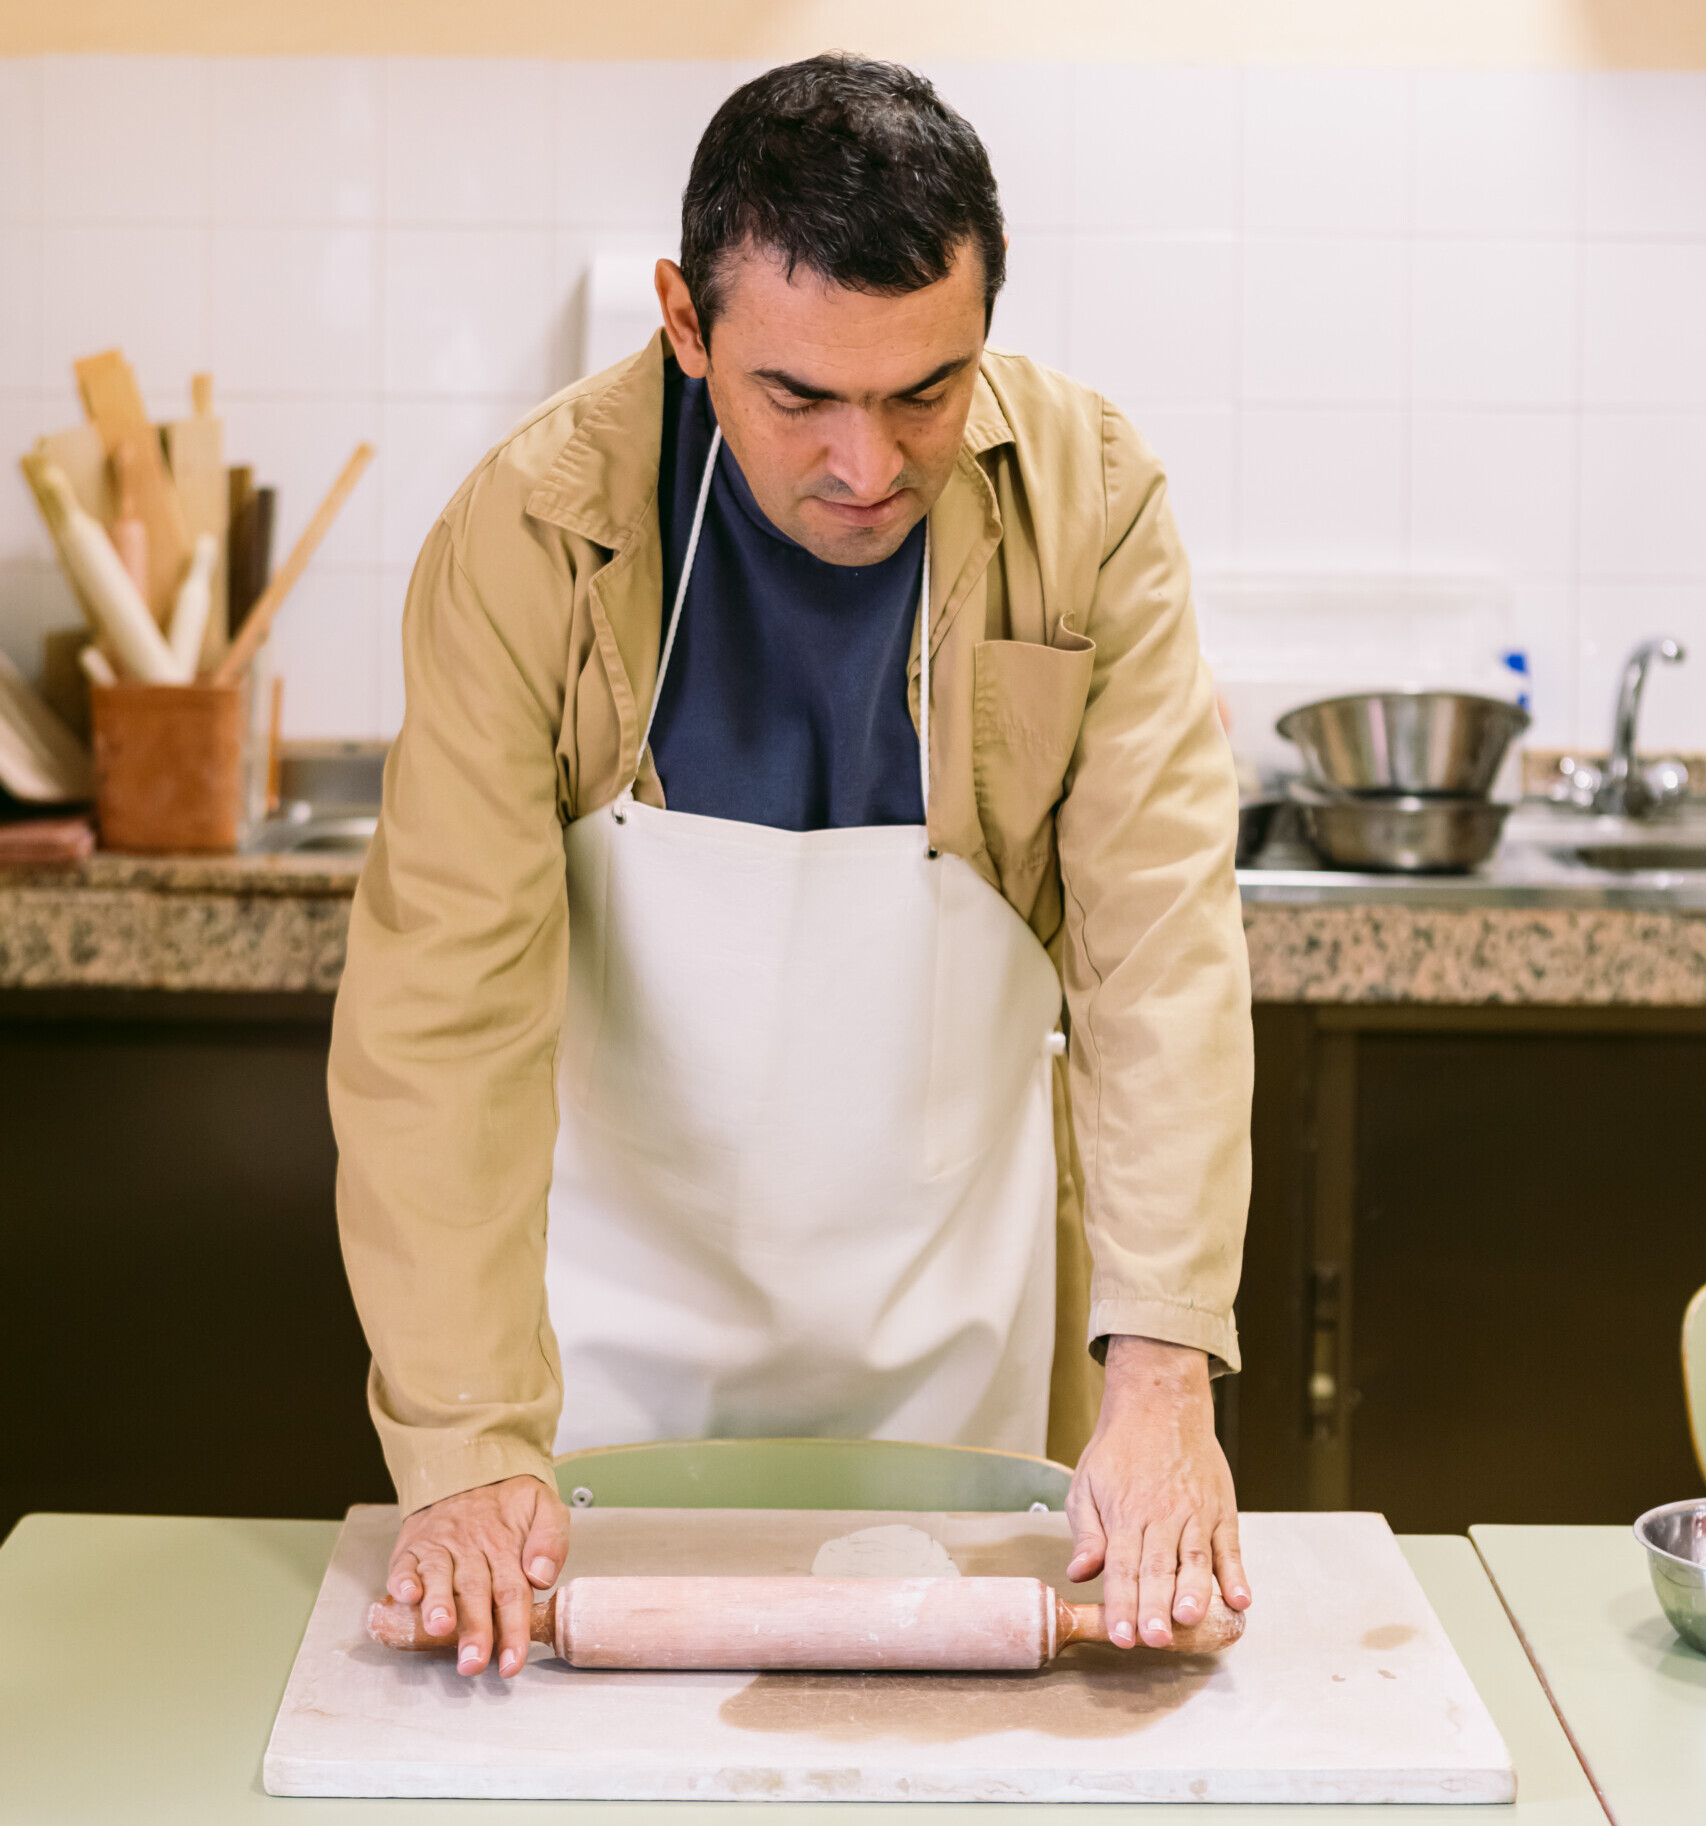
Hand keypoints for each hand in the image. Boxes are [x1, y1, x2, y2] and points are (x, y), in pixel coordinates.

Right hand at [386, 1474, 570, 1678]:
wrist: (466, 1470)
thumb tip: (542, 1576)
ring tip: (440, 1628)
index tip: (511, 1662)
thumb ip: (551, 1539)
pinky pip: (405, 1564)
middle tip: (473, 1662)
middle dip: (474, 1631)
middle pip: (475, 1594)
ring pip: (439, 1578)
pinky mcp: (413, 1548)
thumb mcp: (544, 1506)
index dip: (513, 1631)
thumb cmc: (507, 1501)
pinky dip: (403, 1580)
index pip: (513, 1594)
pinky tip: (407, 1595)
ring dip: (438, 1604)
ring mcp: (440, 1549)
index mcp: (506, 1548)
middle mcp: (471, 1551)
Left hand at [1064, 1335, 1250, 1649]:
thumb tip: (1080, 1573)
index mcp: (1125, 1514)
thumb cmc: (1119, 1449)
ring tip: (1192, 1619)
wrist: (1159, 1403)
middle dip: (1156, 1607)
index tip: (1121, 1636)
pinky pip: (1230, 1545)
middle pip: (1158, 1569)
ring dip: (1195, 1592)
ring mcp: (1194, 1513)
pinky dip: (1237, 1573)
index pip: (1122, 1567)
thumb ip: (1086, 1533)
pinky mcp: (1220, 1509)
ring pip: (1195, 1559)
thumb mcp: (1086, 1484)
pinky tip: (1240, 1599)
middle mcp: (1161, 1516)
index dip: (1122, 1604)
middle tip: (1156, 1639)